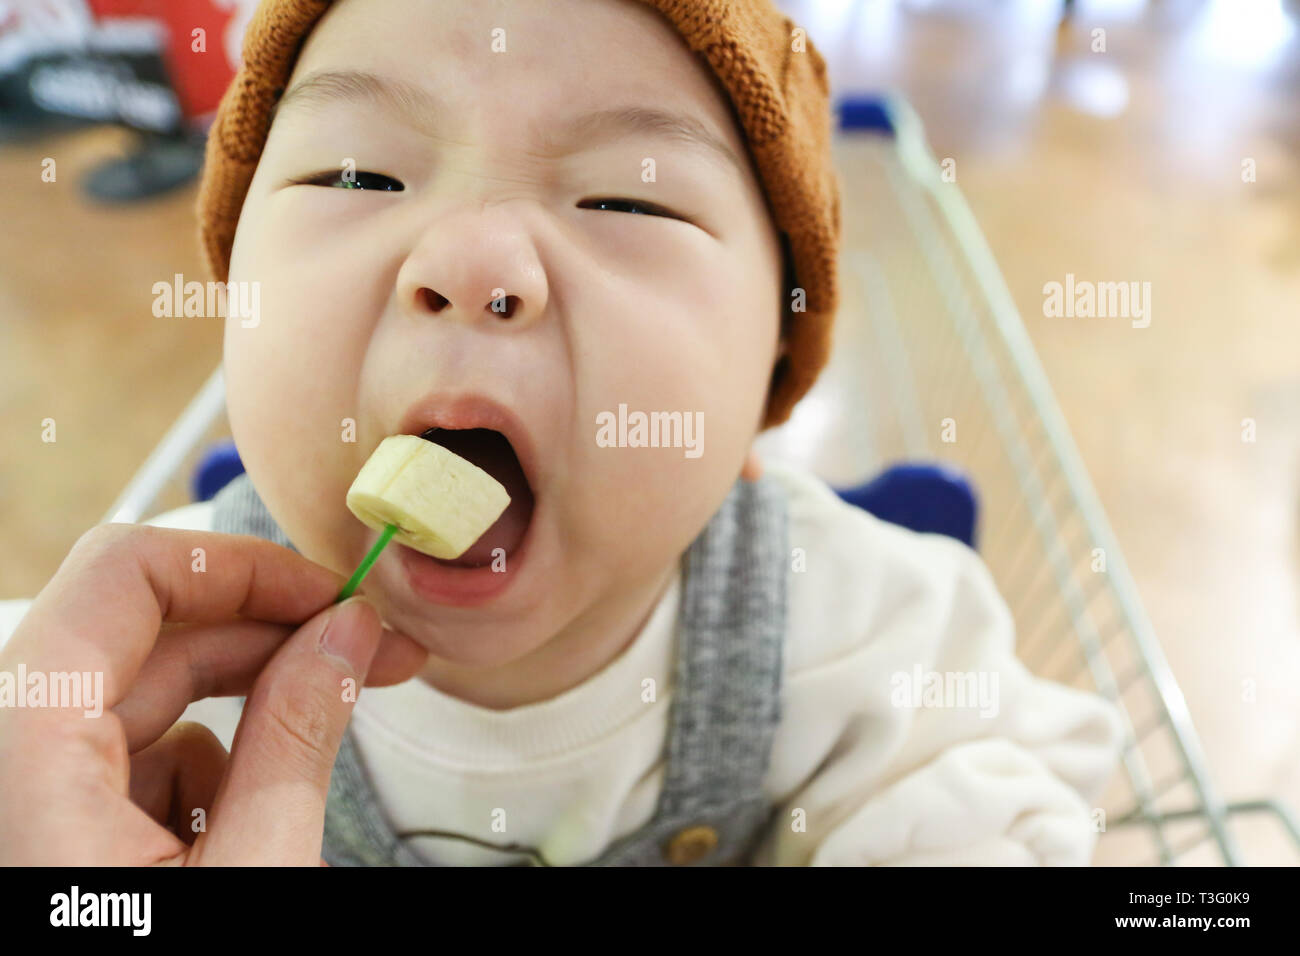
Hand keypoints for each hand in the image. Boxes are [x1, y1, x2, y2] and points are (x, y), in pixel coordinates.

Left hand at [0, 523, 426, 864]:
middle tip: (375, 654)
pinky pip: (132, 764)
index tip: (333, 595)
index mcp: (25, 749)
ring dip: (242, 727)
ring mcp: (26, 793)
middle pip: (145, 635)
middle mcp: (7, 754)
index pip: (123, 573)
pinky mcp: (46, 830)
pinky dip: (202, 785)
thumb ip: (296, 742)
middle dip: (268, 641)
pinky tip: (238, 843)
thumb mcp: (252, 872)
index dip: (243, 568)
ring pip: (147, 703)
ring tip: (301, 796)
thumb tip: (347, 633)